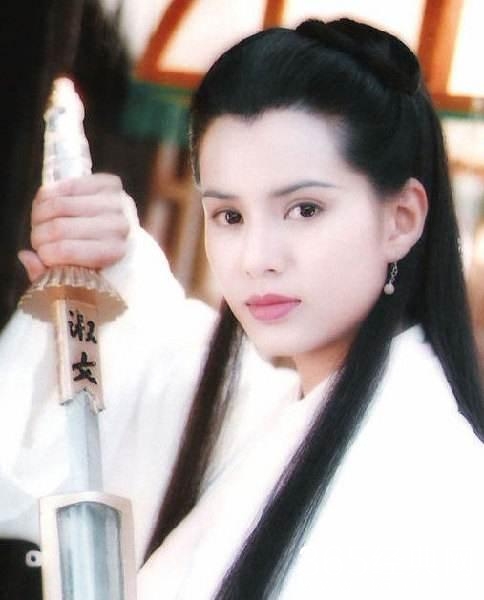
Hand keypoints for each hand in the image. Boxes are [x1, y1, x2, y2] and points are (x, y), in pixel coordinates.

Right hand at [18, 173, 135, 282]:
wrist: (120, 231)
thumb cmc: (93, 256)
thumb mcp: (75, 276)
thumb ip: (50, 274)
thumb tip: (27, 256)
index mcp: (113, 254)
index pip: (65, 250)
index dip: (44, 253)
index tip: (42, 255)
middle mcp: (119, 227)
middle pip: (57, 227)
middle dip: (39, 235)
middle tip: (38, 239)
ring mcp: (116, 203)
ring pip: (58, 204)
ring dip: (39, 215)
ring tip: (40, 222)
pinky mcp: (110, 184)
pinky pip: (65, 185)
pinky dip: (47, 195)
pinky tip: (45, 204)